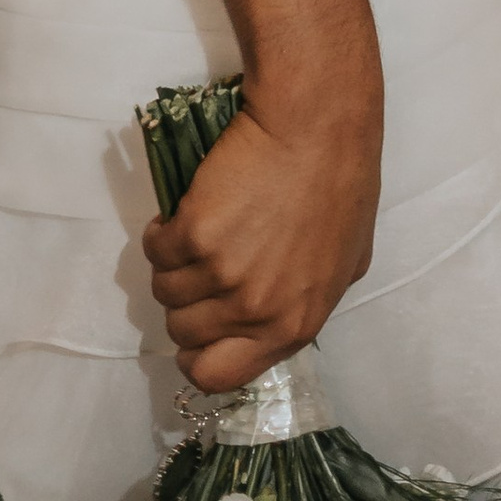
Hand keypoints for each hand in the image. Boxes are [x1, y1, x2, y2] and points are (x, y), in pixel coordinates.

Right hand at [142, 27, 382, 392]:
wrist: (317, 125)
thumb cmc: (342, 184)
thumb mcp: (345, 264)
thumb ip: (305, 302)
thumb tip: (270, 321)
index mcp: (292, 325)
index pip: (220, 376)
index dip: (200, 355)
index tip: (202, 326)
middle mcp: (254, 311)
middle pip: (183, 335)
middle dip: (186, 304)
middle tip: (201, 267)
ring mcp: (222, 274)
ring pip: (164, 292)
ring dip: (173, 266)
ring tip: (194, 235)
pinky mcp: (195, 234)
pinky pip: (155, 251)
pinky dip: (160, 233)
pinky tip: (181, 213)